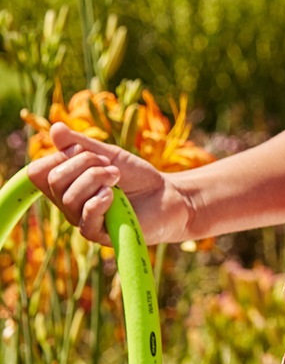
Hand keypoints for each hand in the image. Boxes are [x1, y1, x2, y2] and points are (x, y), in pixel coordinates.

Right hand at [26, 123, 187, 245]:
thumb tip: (54, 128)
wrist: (168, 195)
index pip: (38, 171)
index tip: (89, 151)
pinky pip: (85, 219)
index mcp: (66, 184)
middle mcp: (68, 204)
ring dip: (97, 178)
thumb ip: (82, 144)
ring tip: (117, 176)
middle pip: (53, 180)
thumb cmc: (137, 177)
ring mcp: (82, 220)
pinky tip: (113, 195)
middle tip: (111, 165)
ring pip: (70, 198)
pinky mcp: (99, 235)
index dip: (60, 156)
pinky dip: (99, 201)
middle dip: (84, 163)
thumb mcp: (110, 155)